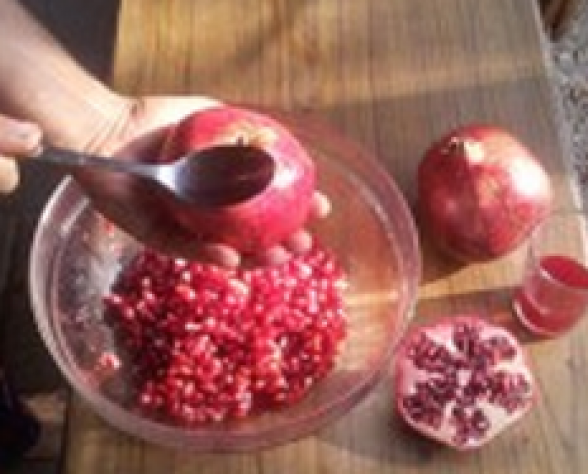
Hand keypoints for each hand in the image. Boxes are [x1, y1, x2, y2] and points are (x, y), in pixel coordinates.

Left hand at [0, 97, 329, 266]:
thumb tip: (279, 138)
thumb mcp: (209, 114)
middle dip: (282, 243)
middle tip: (304, 243)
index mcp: (222, 188)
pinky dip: (210, 255)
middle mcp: (207, 211)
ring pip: (225, 250)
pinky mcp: (157, 237)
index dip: (295, 209)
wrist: (108, 128)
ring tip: (279, 255)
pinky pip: (187, 250)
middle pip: (252, 235)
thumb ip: (241, 126)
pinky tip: (233, 258)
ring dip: (254, 258)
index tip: (320, 208)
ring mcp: (184, 226)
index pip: (266, 204)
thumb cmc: (155, 119)